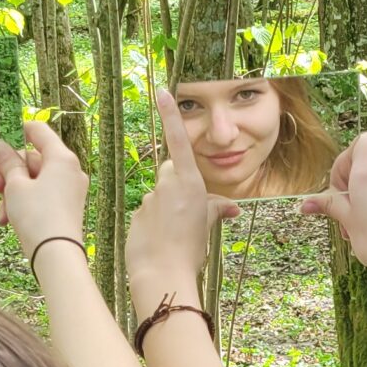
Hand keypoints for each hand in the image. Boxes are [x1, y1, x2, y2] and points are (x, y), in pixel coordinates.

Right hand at [0, 122, 89, 258]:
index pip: (39, 131)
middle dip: (10, 173)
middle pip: (34, 159)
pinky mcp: (67, 207)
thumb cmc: (36, 216)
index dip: (17, 131)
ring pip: (34, 180)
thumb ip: (7, 162)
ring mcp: (70, 190)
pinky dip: (24, 203)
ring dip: (13, 192)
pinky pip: (42, 196)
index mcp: (62, 158)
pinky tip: (9, 219)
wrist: (55, 255)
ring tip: (2, 211)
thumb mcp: (15, 185)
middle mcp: (71, 170)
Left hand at [126, 87, 236, 302]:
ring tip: (175, 235)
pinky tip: (159, 241)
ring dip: (166, 208)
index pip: (178, 140)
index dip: (169, 115)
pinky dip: (153, 223)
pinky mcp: (136, 213)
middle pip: (171, 174)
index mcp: (189, 181)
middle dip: (177, 187)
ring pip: (160, 196)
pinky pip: (148, 212)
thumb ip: (215, 209)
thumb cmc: (191, 250)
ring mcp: (149, 198)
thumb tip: (231, 207)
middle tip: (187, 215)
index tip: (161, 91)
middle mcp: (167, 184)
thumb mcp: (208, 226)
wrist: (162, 274)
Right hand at [299, 132, 366, 301]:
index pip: (363, 141)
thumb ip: (328, 204)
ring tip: (354, 228)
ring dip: (359, 201)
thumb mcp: (346, 220)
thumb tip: (306, 203)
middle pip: (362, 167)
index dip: (348, 157)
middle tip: (342, 212)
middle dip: (348, 187)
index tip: (340, 182)